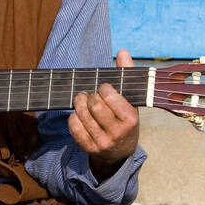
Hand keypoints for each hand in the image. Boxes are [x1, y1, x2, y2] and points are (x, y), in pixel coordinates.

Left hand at [69, 48, 139, 176]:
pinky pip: (74, 127)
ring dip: (78, 104)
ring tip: (81, 100)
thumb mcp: (131, 100)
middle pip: (94, 106)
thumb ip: (127, 75)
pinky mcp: (89, 148)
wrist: (120, 152)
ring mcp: (103, 142)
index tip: (103, 88)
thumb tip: (122, 51)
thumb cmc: (125, 120)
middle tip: (89, 94)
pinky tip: (78, 115)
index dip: (103, 89)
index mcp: (131, 119)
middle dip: (89, 96)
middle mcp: (118, 133)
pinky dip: (73, 117)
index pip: (110, 97)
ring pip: (82, 116)